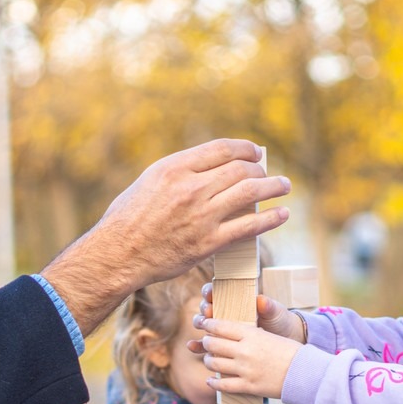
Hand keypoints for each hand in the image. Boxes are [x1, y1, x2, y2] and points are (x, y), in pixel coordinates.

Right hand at [41, 140, 290, 335]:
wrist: (118, 254)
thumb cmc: (127, 219)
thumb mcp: (148, 181)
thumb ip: (178, 172)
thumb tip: (208, 168)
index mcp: (174, 167)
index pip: (221, 148)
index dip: (244, 148)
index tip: (255, 152)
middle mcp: (190, 187)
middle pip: (240, 169)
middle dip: (261, 168)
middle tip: (270, 173)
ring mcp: (202, 215)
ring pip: (250, 193)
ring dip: (273, 187)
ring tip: (284, 187)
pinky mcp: (209, 242)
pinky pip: (249, 227)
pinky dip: (271, 219)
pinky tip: (282, 214)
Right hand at [196, 287, 305, 342]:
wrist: (285, 341)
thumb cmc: (279, 321)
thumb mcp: (276, 313)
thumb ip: (268, 306)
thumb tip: (261, 300)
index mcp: (236, 300)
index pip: (218, 291)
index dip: (210, 291)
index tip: (211, 294)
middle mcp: (226, 313)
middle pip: (207, 307)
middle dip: (204, 308)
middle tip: (208, 312)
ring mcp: (223, 330)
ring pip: (203, 324)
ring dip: (198, 324)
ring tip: (201, 327)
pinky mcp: (222, 346)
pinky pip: (206, 346)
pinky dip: (197, 346)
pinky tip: (192, 347)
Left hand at [198, 317, 301, 399]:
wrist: (304, 372)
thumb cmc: (290, 352)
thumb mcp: (270, 335)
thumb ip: (251, 334)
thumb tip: (234, 333)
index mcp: (252, 334)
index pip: (221, 326)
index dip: (208, 324)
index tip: (204, 324)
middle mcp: (245, 350)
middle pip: (213, 344)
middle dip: (206, 342)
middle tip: (207, 342)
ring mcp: (245, 369)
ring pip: (214, 364)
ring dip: (208, 361)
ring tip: (210, 360)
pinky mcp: (248, 386)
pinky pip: (222, 385)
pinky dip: (213, 382)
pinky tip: (211, 380)